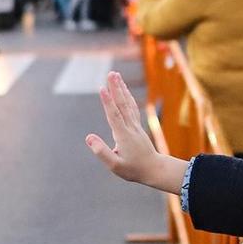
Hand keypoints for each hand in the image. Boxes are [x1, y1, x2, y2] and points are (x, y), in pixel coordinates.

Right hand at [85, 70, 184, 191]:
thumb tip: (88, 137)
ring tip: (116, 76)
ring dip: (122, 89)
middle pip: (122, 104)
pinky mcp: (137, 126)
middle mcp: (130, 127)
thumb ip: (101, 151)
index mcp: (123, 135)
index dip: (107, 102)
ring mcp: (135, 126)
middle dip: (116, 88)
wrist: (154, 170)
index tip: (102, 88)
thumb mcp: (115, 165)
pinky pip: (132, 108)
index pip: (114, 115)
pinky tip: (125, 91)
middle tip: (111, 73)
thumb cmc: (133, 169)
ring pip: (128, 103)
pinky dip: (127, 97)